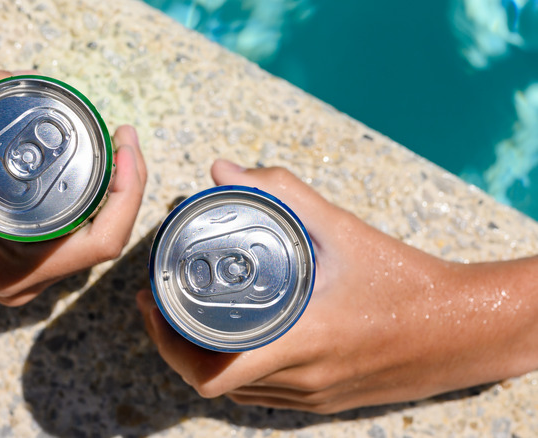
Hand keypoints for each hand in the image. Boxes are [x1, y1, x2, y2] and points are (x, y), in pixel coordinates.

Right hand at [0, 63, 146, 305]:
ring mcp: (24, 280)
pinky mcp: (19, 270)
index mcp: (13, 266)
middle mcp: (25, 283)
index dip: (128, 191)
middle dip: (126, 187)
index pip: (102, 240)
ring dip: (109, 197)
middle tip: (123, 139)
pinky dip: (86, 208)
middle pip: (103, 239)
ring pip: (90, 242)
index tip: (125, 144)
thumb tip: (19, 75)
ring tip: (112, 151)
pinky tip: (85, 174)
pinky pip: (70, 242)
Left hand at [137, 159, 537, 412]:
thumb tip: (223, 169)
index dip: (167, 345)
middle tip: (159, 303)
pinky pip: (262, 394)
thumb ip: (282, 194)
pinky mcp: (322, 400)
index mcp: (299, 345)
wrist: (462, 330)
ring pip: (235, 392)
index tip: (151, 304)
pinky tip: (233, 335)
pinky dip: (236, 369)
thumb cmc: (406, 281)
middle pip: (210, 382)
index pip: (209, 373)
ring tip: (187, 315)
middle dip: (174, 346)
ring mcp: (311, 397)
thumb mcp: (343, 230)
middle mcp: (299, 381)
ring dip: (202, 358)